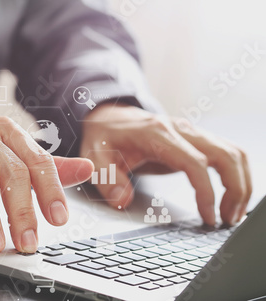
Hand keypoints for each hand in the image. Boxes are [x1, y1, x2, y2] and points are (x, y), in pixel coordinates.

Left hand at [80, 103, 251, 225]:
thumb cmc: (104, 136)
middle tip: (227, 219)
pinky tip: (230, 196)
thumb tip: (122, 201)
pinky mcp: (195, 139)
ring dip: (240, 183)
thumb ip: (106, 178)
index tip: (208, 215)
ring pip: (232, 152)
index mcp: (156, 134)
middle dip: (235, 189)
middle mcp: (180, 129)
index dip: (206, 190)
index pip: (194, 161)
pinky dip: (236, 174)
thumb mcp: (94, 157)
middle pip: (225, 154)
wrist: (108, 116)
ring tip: (231, 213)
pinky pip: (227, 153)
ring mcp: (191, 133)